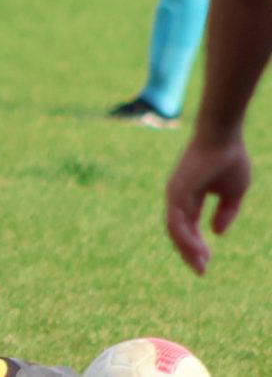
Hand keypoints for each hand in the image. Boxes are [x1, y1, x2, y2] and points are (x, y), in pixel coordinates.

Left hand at [165, 135, 250, 273]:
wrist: (223, 137)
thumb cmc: (229, 159)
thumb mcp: (233, 192)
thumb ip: (226, 212)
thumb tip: (217, 233)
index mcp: (189, 197)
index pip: (188, 227)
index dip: (196, 246)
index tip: (205, 263)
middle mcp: (178, 197)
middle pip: (178, 231)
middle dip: (189, 252)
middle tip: (200, 271)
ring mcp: (175, 194)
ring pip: (175, 229)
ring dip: (186, 249)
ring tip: (200, 264)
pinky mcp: (176, 192)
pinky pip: (176, 221)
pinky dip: (185, 238)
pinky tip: (198, 250)